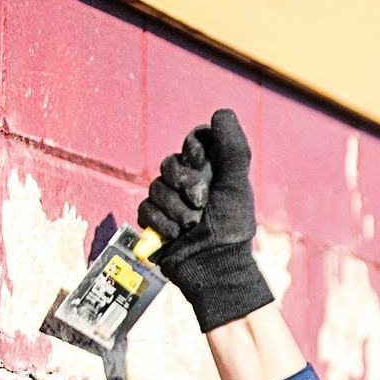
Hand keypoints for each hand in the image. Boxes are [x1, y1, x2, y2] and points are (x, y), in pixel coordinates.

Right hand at [139, 108, 274, 331]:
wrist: (212, 267)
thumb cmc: (230, 227)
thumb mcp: (235, 185)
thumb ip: (233, 148)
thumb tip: (220, 112)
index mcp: (213, 171)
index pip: (195, 141)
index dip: (194, 150)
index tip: (201, 163)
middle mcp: (191, 183)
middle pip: (170, 163)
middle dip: (184, 184)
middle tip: (200, 204)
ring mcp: (172, 201)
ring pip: (155, 187)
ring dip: (175, 210)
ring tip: (191, 227)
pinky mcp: (156, 221)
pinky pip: (144, 209)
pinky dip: (160, 223)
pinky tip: (176, 236)